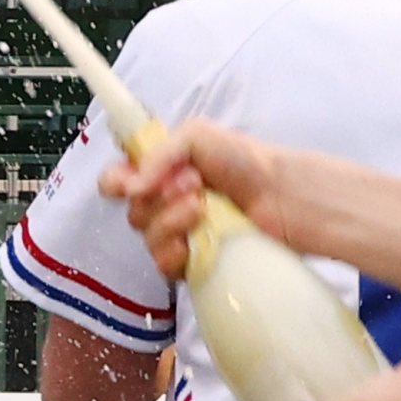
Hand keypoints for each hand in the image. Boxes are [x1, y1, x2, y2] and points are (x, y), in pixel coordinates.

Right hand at [98, 116, 277, 279]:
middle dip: (158, 198)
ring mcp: (179, 234)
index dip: (115, 183)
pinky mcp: (193, 262)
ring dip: (170, 221)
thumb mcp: (198, 135)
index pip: (116, 181)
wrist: (285, 196)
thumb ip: (158, 152)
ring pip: (147, 238)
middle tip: (194, 185)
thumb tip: (130, 188)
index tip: (130, 183)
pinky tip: (192, 243)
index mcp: (160, 173)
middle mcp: (164, 204)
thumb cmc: (246, 162)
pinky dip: (174, 253)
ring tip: (204, 208)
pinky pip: (164, 265)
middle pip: (133, 211)